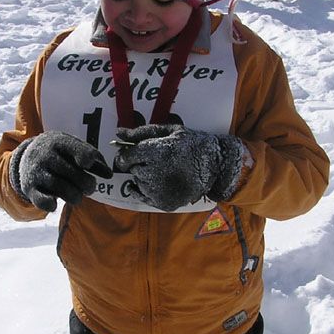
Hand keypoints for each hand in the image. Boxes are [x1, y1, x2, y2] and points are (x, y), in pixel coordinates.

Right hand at [9, 131, 112, 211]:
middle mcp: (46, 155)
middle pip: (73, 173)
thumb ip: (94, 159)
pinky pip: (42, 201)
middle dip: (87, 184)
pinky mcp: (29, 188)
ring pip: (60, 187)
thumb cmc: (60, 152)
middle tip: (90, 188)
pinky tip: (56, 203)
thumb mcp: (74, 147)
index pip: (79, 150)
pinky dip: (51, 205)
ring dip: (75, 197)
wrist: (26, 155)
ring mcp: (36, 171)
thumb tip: (109, 175)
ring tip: (78, 197)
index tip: (89, 165)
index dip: (88, 159)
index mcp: (60, 141)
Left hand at [114, 124, 249, 211]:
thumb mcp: (169, 130)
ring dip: (144, 176)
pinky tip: (156, 182)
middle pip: (132, 169)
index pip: (126, 157)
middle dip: (139, 164)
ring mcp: (158, 191)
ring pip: (137, 181)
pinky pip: (141, 196)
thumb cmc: (191, 143)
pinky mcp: (163, 203)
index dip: (128, 154)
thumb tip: (118, 133)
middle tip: (157, 160)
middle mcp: (154, 172)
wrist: (216, 166)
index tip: (136, 153)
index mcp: (155, 151)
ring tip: (163, 170)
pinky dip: (144, 189)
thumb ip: (141, 132)